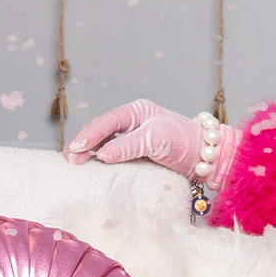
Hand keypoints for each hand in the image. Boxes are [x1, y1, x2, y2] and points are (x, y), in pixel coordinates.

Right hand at [63, 99, 237, 187]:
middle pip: (100, 130)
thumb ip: (129, 145)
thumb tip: (101, 154)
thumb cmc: (184, 142)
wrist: (205, 157)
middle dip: (83, 143)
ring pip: (103, 141)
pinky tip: (90, 166)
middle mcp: (132, 121)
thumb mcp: (156, 139)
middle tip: (69, 159)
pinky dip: (99, 158)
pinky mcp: (136, 151)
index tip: (76, 150)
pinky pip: (112, 153)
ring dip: (88, 151)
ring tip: (74, 163)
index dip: (89, 135)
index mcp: (137, 111)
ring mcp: (133, 136)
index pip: (107, 122)